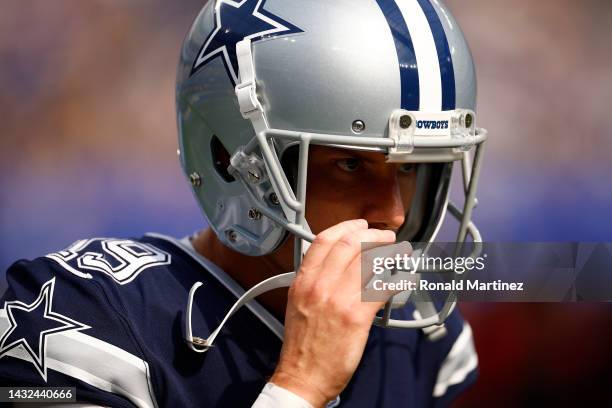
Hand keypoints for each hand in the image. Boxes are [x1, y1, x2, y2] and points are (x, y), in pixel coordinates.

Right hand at [270, 219, 398, 406]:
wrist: (302, 376)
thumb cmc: (302, 345)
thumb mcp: (298, 303)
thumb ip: (314, 281)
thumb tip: (338, 266)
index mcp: (303, 281)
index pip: (324, 240)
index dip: (346, 227)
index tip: (359, 225)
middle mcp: (319, 286)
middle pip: (350, 244)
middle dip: (373, 235)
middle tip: (385, 237)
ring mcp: (338, 299)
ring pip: (368, 262)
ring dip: (389, 253)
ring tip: (399, 253)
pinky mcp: (357, 316)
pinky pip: (382, 288)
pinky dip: (397, 279)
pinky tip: (404, 278)